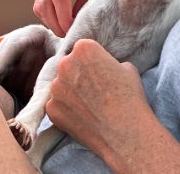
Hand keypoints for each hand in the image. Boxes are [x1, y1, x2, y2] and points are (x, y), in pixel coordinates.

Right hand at [33, 0, 115, 36]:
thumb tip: (83, 19)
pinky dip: (49, 12)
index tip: (74, 30)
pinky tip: (63, 18)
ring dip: (50, 20)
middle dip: (55, 24)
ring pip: (39, 3)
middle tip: (69, 35)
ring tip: (67, 29)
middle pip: (44, 3)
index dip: (64, 19)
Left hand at [45, 39, 147, 156]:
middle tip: (92, 88)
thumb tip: (102, 68)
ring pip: (61, 85)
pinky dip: (66, 108)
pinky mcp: (51, 108)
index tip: (98, 70)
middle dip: (78, 73)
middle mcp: (65, 64)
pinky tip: (81, 115)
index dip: (91, 60)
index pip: (82, 48)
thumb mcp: (126, 67)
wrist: (123, 131)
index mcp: (84, 49)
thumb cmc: (129, 97)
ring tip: (88, 104)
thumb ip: (107, 62)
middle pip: (68, 65)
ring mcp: (56, 87)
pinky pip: (56, 104)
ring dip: (70, 91)